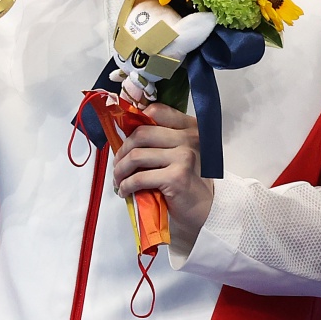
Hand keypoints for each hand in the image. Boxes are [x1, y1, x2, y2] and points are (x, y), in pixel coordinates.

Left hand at [110, 104, 213, 251]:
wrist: (203, 208)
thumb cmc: (187, 181)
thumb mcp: (178, 153)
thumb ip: (161, 139)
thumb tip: (126, 135)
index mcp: (190, 127)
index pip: (157, 111)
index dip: (135, 120)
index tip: (124, 136)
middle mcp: (189, 137)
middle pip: (141, 134)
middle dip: (122, 151)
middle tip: (117, 164)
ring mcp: (184, 156)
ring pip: (136, 155)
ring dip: (120, 170)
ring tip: (118, 180)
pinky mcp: (176, 177)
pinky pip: (140, 177)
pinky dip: (126, 185)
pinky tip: (125, 191)